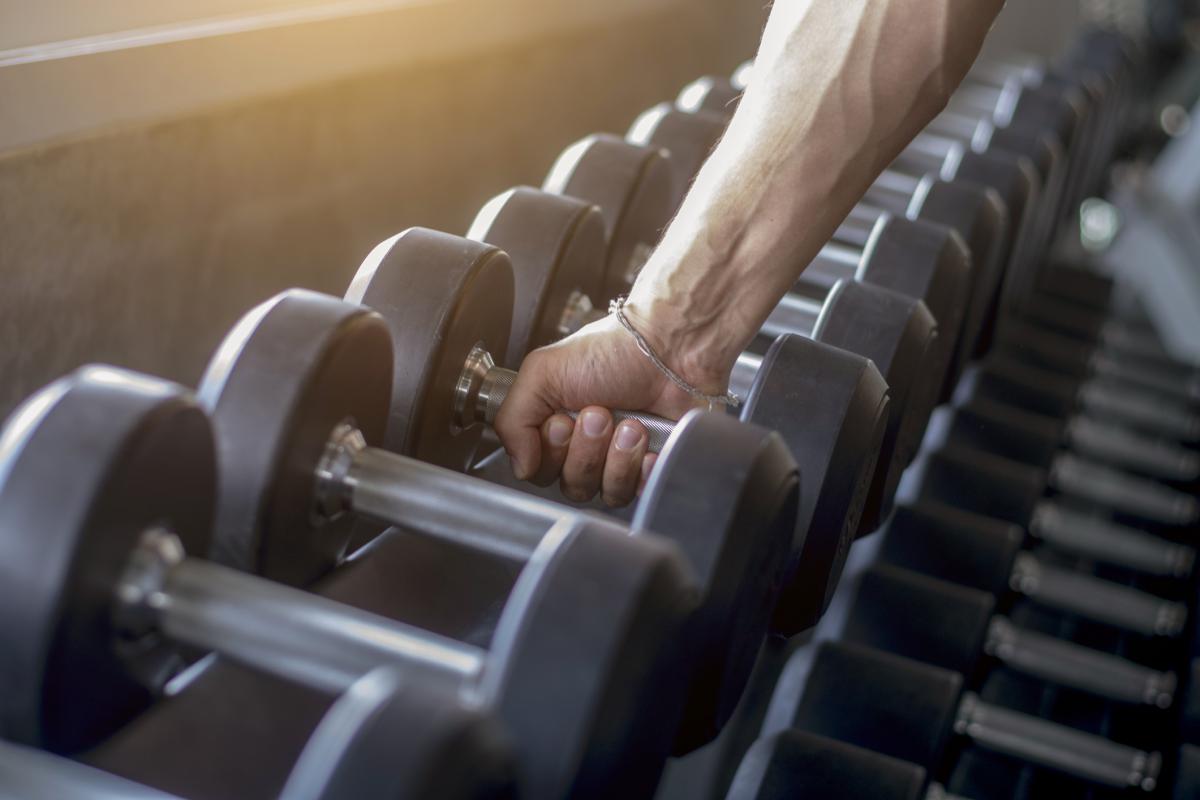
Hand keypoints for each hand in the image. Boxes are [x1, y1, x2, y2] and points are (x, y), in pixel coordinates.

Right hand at [493, 314, 709, 506]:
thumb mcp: (542, 371)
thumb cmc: (611, 351)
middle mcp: (584, 447)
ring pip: (605, 492)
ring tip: (630, 424)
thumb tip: (519, 466)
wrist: (669, 348)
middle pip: (571, 485)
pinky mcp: (650, 467)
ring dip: (616, 457)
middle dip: (586, 449)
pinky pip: (638, 492)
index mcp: (553, 426)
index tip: (562, 420)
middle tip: (599, 414)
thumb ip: (512, 418)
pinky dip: (642, 470)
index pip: (538, 471)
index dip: (551, 452)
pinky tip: (648, 445)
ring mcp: (618, 460)